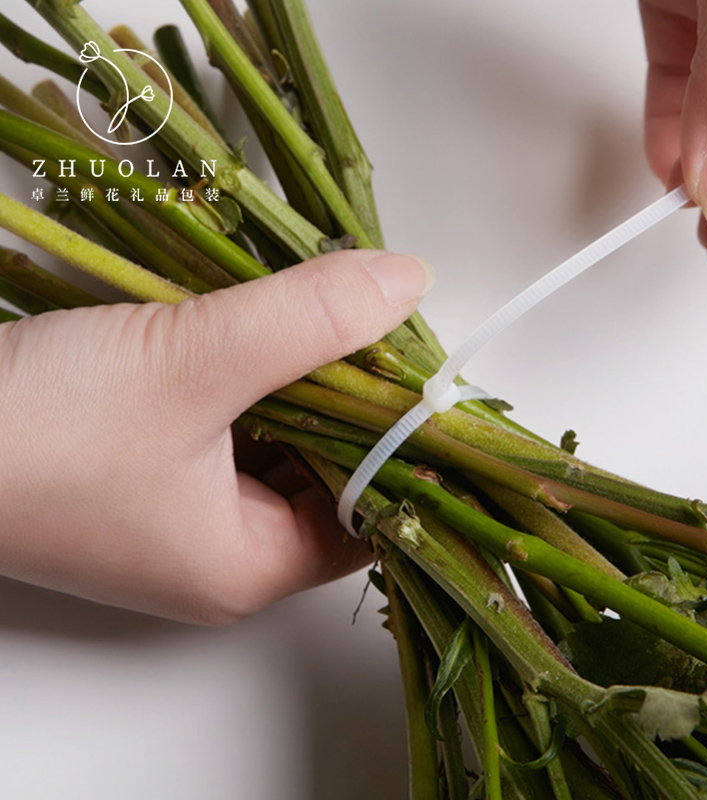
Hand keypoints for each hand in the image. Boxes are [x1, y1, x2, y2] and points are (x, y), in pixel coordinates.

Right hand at [0, 250, 431, 623]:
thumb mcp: (189, 363)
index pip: (375, 515)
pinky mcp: (152, 469)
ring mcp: (184, 511)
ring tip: (333, 309)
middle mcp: (224, 551)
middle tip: (383, 322)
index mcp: (248, 566)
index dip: (407, 443)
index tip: (428, 368)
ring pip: (284, 441)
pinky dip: (255, 375)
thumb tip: (408, 283)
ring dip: (303, 377)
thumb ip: (307, 321)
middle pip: (334, 474)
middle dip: (357, 399)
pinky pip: (234, 423)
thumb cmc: (27, 429)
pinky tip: (265, 325)